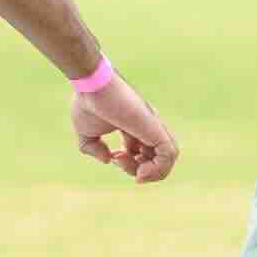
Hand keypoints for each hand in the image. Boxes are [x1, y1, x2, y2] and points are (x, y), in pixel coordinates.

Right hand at [69, 62, 177, 182]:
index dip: (131, 164)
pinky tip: (141, 171)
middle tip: (120, 159)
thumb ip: (94, 148)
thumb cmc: (88, 102)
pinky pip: (169, 154)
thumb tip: (108, 159)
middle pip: (156, 158)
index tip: (114, 157)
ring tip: (135, 170)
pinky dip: (159, 169)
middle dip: (140, 170)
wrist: (91, 84)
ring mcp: (152, 126)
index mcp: (133, 127)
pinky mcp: (154, 127)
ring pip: (169, 158)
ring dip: (152, 173)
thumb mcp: (87, 133)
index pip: (143, 153)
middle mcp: (147, 126)